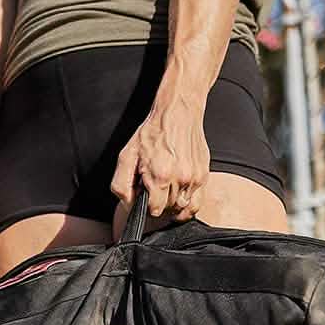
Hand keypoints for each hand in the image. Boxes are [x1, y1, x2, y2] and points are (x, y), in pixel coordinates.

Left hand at [110, 99, 208, 218]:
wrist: (178, 113)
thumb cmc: (152, 132)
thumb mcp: (127, 155)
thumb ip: (121, 184)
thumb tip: (127, 204)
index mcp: (160, 176)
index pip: (154, 211)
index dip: (147, 205)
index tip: (145, 195)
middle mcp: (180, 179)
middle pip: (168, 210)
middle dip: (159, 203)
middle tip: (155, 187)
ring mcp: (194, 179)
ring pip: (183, 209)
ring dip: (173, 204)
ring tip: (167, 190)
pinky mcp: (203, 176)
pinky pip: (196, 203)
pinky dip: (187, 203)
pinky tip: (179, 194)